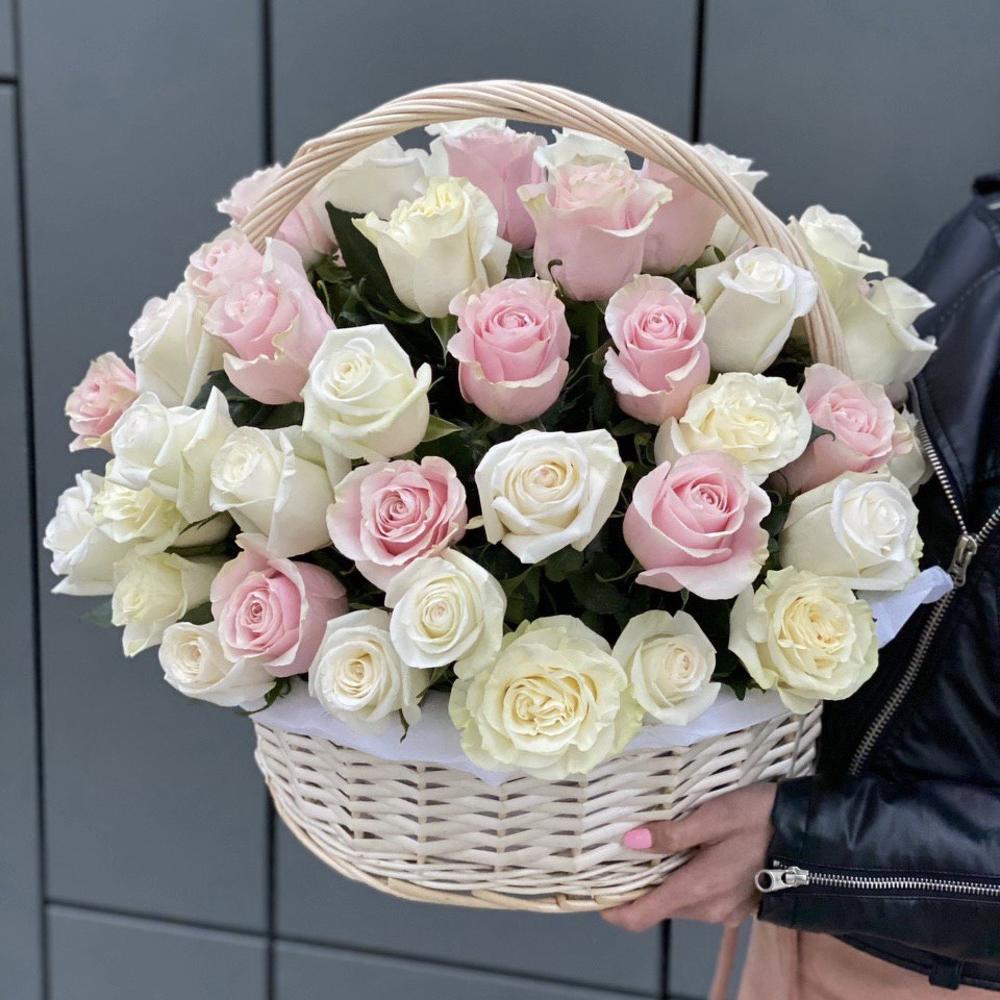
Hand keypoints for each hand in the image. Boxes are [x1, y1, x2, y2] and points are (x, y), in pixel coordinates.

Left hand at [601, 782, 776, 932]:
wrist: (811, 832)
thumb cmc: (761, 817)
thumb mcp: (713, 815)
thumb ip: (672, 833)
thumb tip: (631, 841)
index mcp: (698, 889)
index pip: (643, 915)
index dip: (615, 909)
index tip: (596, 893)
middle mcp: (709, 909)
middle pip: (659, 906)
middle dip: (638, 885)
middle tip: (621, 852)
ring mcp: (726, 910)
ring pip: (680, 901)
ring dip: (663, 880)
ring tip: (652, 845)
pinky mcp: (739, 904)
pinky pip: (700, 898)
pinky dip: (685, 880)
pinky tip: (684, 853)